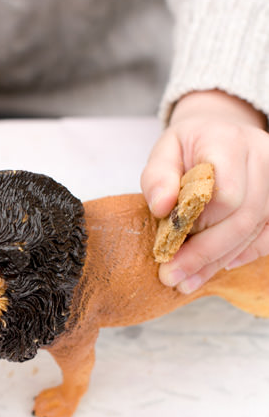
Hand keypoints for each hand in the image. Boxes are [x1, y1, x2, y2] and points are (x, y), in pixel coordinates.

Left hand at [141, 90, 268, 292]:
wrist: (221, 135)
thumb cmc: (190, 146)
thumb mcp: (165, 151)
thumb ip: (158, 176)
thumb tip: (161, 207)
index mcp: (228, 142)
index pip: (224, 192)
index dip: (196, 222)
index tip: (168, 241)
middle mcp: (261, 158)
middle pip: (242, 217)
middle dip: (204, 253)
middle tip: (170, 276)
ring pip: (254, 231)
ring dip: (217, 261)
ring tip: (185, 281)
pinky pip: (268, 238)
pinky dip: (241, 255)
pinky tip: (216, 266)